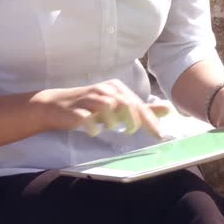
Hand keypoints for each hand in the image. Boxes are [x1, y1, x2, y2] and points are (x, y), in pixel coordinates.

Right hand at [32, 79, 169, 137]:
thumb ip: (142, 109)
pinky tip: (93, 131)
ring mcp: (88, 99)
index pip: (137, 104)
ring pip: (107, 107)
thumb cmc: (92, 107)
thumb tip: (168, 110)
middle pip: (125, 104)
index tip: (159, 135)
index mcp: (116, 88)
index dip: (150, 120)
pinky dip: (92, 127)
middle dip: (133, 121)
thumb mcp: (118, 106)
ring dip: (112, 121)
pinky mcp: (75, 110)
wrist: (56, 106)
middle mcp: (104, 90)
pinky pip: (86, 119)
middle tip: (132, 132)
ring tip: (110, 128)